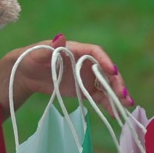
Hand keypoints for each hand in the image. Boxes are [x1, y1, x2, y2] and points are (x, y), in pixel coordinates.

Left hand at [9, 33, 131, 110]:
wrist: (26, 73)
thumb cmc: (31, 58)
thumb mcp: (37, 53)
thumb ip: (50, 47)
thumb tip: (61, 37)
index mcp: (77, 50)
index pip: (96, 53)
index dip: (106, 61)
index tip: (112, 71)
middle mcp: (86, 63)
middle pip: (106, 71)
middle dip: (116, 82)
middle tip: (123, 94)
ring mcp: (86, 77)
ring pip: (106, 85)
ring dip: (117, 95)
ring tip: (127, 105)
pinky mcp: (84, 90)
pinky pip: (100, 97)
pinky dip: (108, 105)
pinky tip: (115, 114)